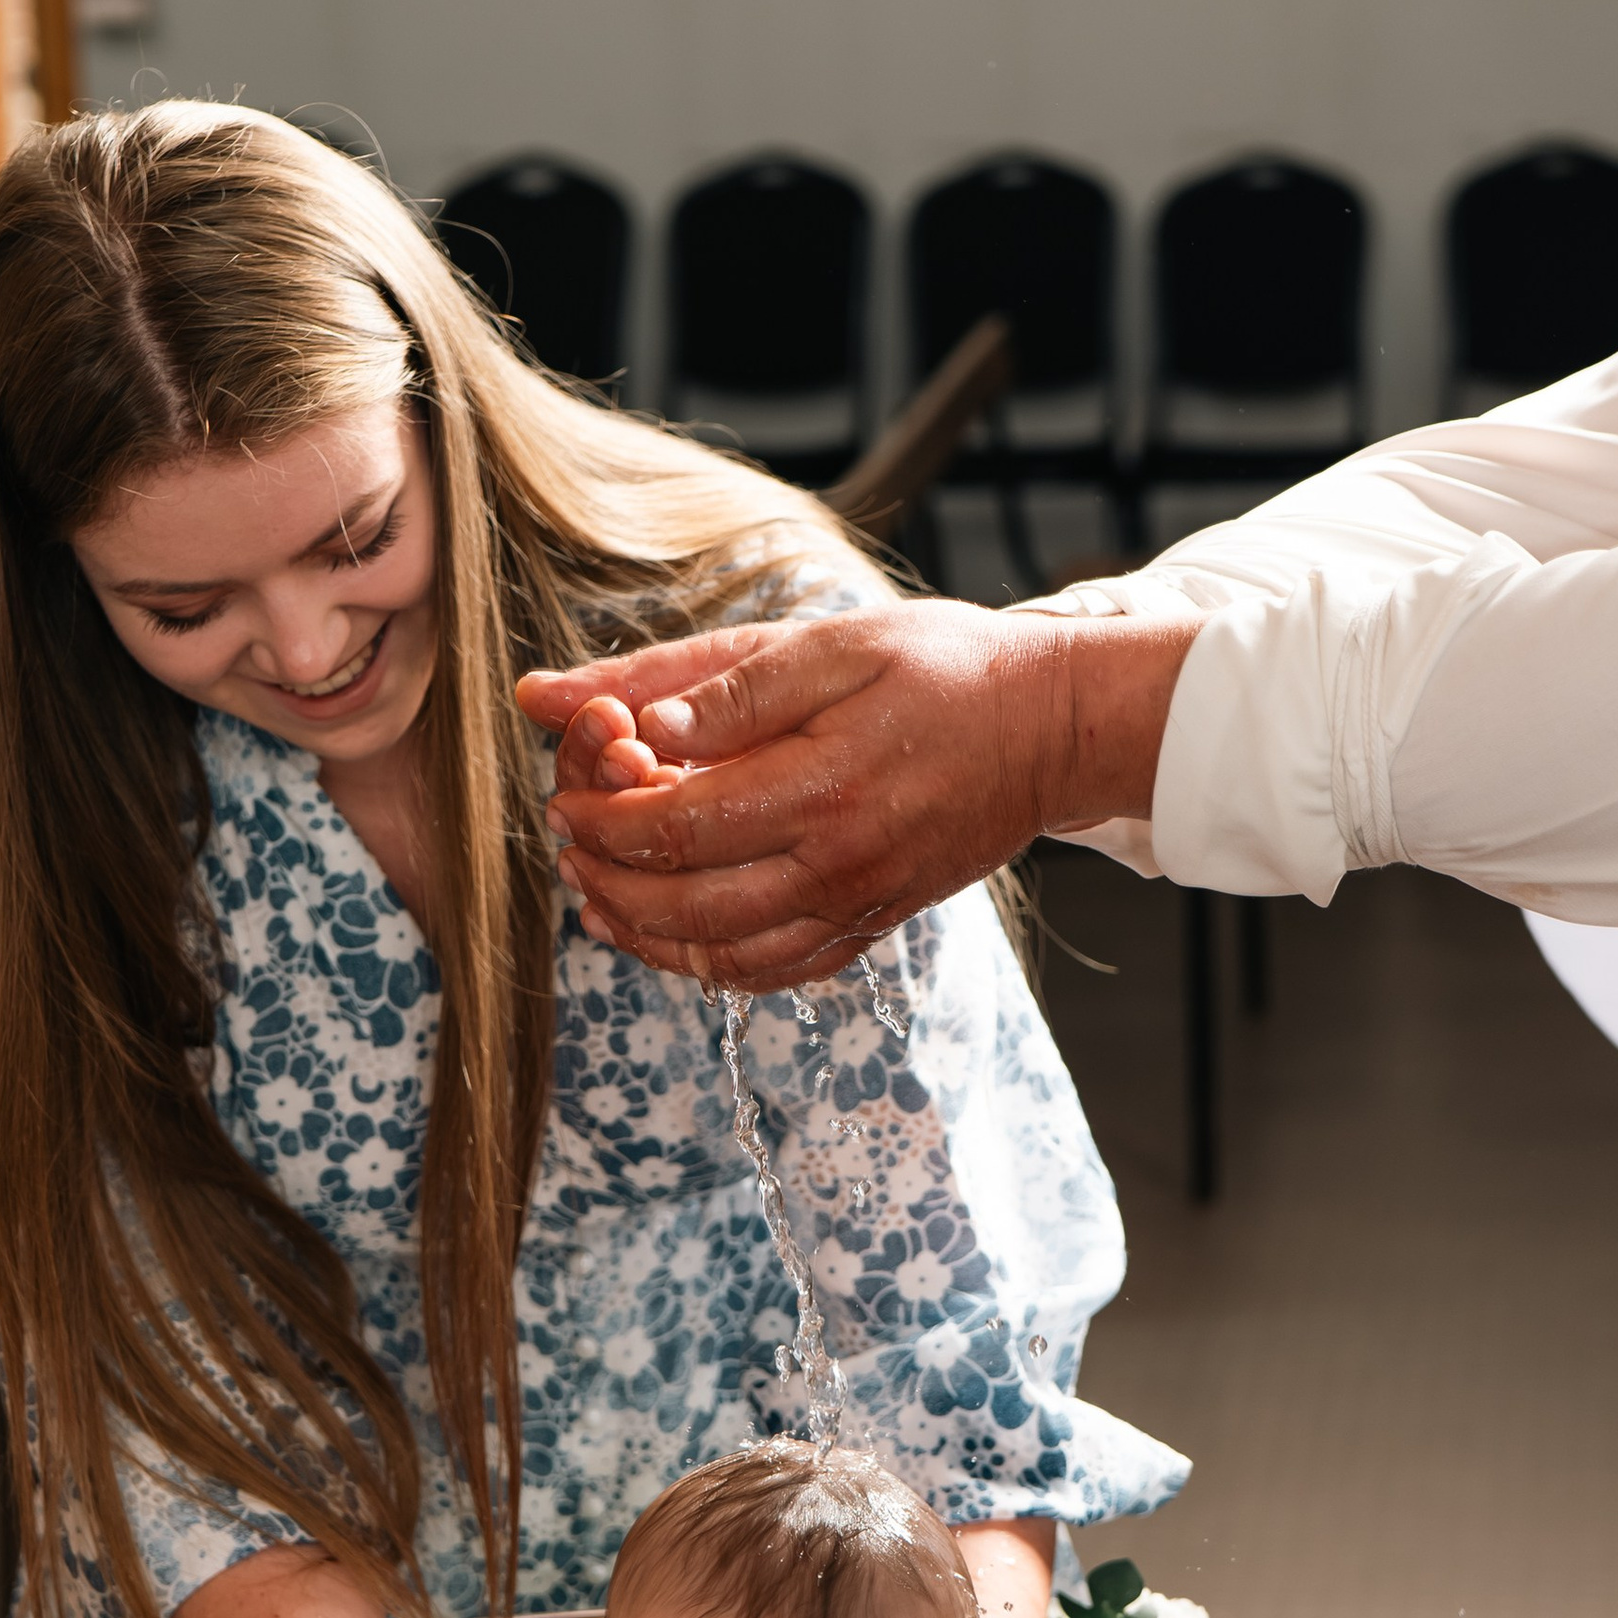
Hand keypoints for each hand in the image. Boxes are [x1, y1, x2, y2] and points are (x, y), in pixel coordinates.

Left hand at [516, 602, 1198, 990]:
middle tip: (567, 842)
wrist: (1050, 727)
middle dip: (607, 877)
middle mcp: (838, 866)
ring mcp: (858, 906)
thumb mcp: (830, 645)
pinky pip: (773, 973)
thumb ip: (722, 685)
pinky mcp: (873, 925)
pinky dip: (707, 965)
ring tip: (596, 893)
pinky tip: (668, 933)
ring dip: (643, 932)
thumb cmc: (944, 669)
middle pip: (684, 904)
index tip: (568, 791)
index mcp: (820, 788)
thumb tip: (630, 720)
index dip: (604, 817)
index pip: (675, 826)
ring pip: (720, 956)